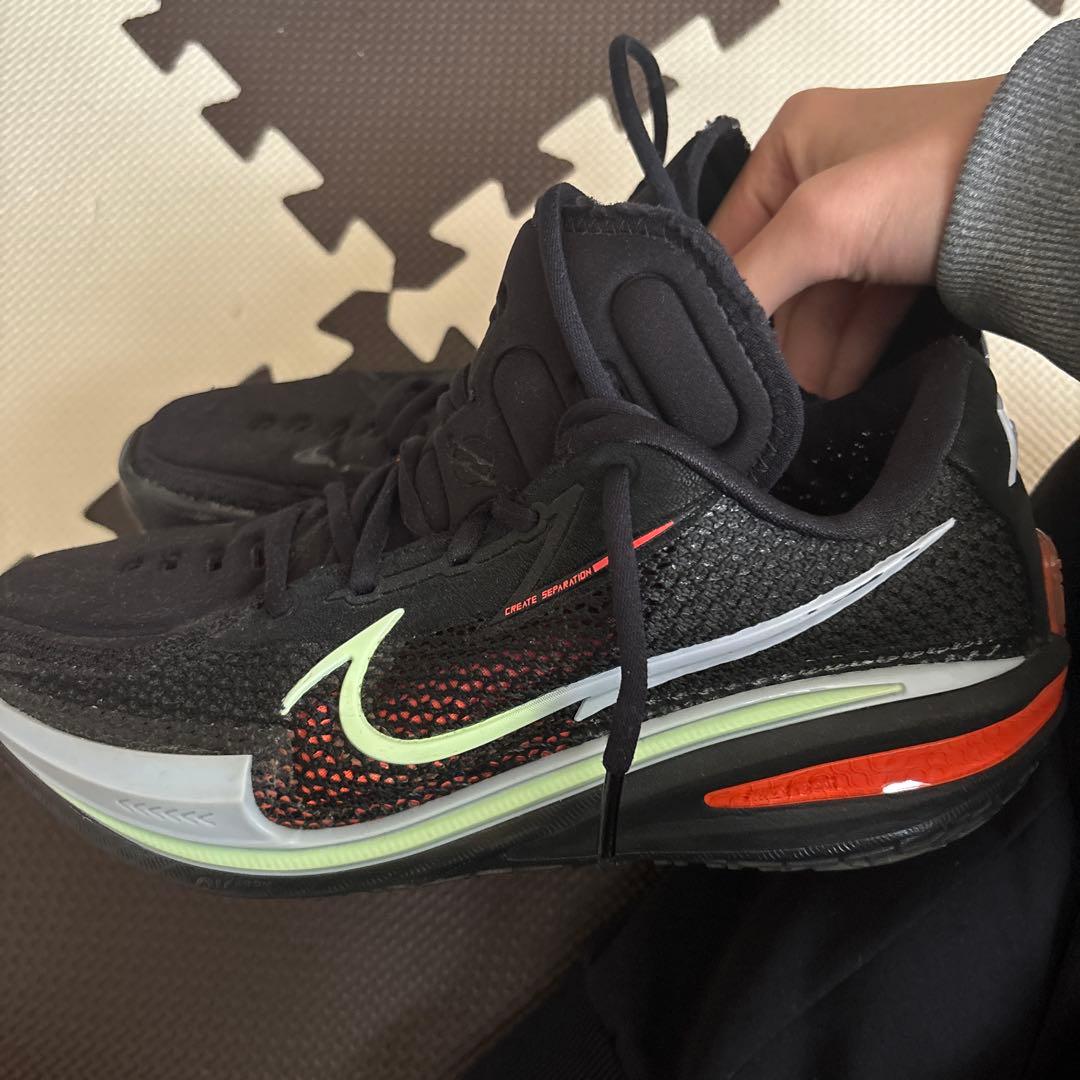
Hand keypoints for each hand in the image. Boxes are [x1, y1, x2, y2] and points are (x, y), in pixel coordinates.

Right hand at [710, 78, 1000, 396]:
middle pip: (776, 277)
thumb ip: (749, 278)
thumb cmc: (933, 177)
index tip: (714, 354)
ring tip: (804, 403)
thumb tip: (697, 334)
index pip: (729, 234)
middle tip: (764, 390)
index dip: (723, 296)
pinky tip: (835, 387)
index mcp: (792, 144)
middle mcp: (824, 177)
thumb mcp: (818, 224)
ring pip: (819, 302)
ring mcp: (867, 220)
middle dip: (776, 337)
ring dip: (810, 355)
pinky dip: (845, 350)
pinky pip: (858, 312)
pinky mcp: (901, 257)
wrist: (1041, 198)